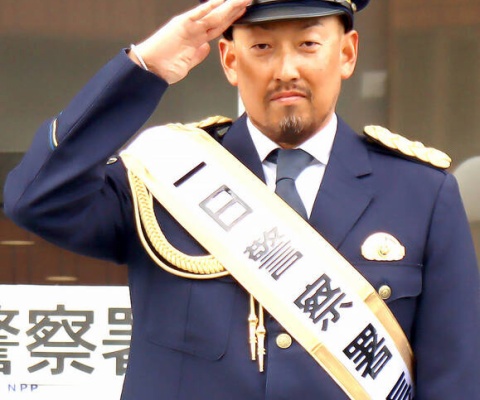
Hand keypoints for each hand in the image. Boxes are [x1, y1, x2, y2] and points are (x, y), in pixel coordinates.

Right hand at [131, 0, 249, 83]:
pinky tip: (219, 1)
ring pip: (214, 15)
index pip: (218, 25)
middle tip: (248, 1)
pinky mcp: (182, 26)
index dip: (232, 19)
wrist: (150, 68)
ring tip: (243, 0)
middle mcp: (193, 29)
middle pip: (220, 18)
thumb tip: (206, 48)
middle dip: (235, 9)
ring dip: (229, 7)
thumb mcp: (188, 61)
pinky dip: (209, 7)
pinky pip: (198, 14)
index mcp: (195, 36)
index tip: (243, 12)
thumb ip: (198, 54)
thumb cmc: (164, 65)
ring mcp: (189, 27)